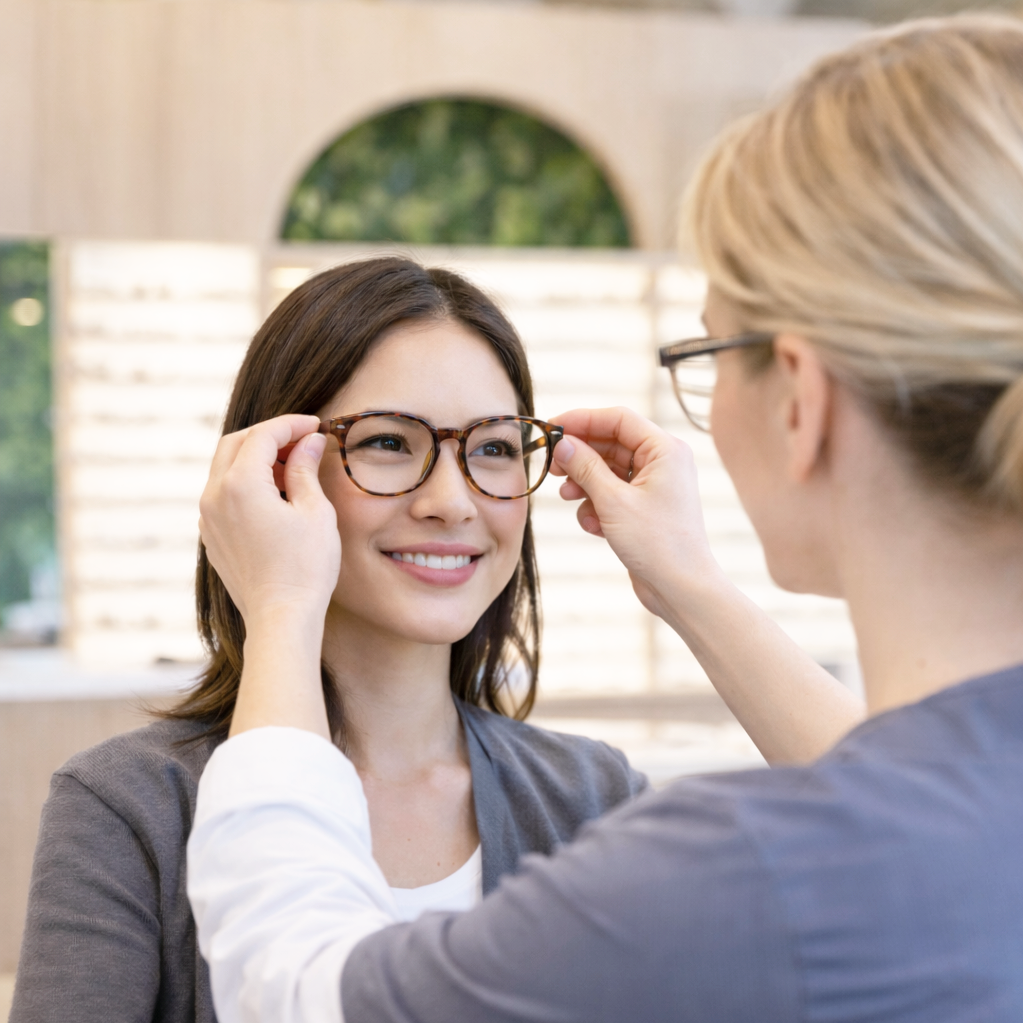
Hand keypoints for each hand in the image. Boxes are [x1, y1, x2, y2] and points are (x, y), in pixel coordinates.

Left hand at [198, 415, 340, 629]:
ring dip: (256, 459)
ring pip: (225, 469)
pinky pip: (223, 495)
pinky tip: (275, 496)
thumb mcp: (315, 511)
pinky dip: (246, 483)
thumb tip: (308, 441)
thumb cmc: (305, 568)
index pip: (262, 435)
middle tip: (301, 440)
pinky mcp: (211, 536)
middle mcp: (214, 496)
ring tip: (292, 469)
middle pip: (235, 444)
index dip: (291, 424)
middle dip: (268, 435)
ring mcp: (207, 518)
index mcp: (240, 485)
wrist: (281, 618)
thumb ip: (305, 469)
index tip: (315, 426)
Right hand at [550, 407, 722, 621]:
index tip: (552, 429)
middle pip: (610, 443)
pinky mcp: (644, 508)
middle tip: (552, 466)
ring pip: (608, 470)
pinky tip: (594, 525)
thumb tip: (562, 443)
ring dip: (585, 483)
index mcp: (665, 450)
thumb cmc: (658, 544)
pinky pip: (613, 494)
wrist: (681, 589)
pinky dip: (597, 505)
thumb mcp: (613, 502)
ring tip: (568, 497)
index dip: (581, 420)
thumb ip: (585, 467)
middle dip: (580, 456)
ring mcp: (654, 486)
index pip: (617, 419)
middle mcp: (662, 463)